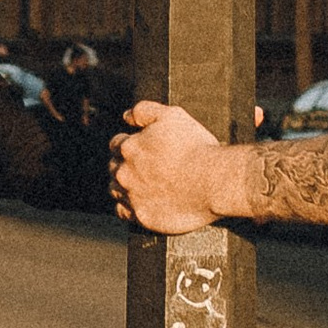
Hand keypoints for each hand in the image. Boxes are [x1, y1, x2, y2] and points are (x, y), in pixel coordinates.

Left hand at [111, 100, 234, 232]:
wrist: (214, 181)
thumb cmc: (196, 148)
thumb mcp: (172, 115)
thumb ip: (144, 111)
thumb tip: (127, 115)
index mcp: (128, 147)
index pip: (116, 144)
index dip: (129, 144)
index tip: (142, 149)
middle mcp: (124, 173)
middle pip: (113, 167)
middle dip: (124, 165)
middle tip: (144, 167)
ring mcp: (131, 196)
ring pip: (115, 190)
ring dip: (124, 186)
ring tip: (143, 185)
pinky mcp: (141, 216)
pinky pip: (124, 212)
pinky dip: (129, 206)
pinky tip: (143, 201)